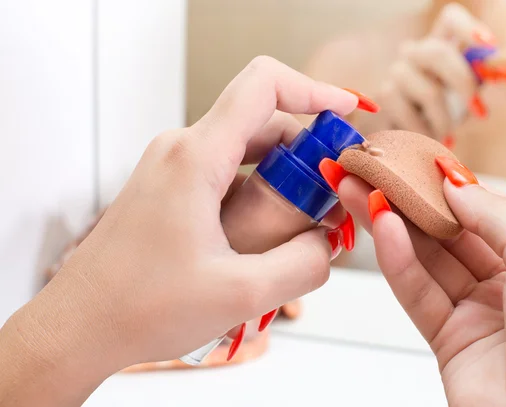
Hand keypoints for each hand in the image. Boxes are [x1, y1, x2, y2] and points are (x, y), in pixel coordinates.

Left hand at [0, 56, 358, 406]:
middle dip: (306, 158)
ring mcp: (174, 168)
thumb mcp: (240, 294)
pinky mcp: (172, 189)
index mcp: (196, 157)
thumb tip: (329, 244)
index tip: (347, 113)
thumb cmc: (138, 308)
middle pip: (263, 123)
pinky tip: (264, 240)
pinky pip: (228, 174)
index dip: (313, 90)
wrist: (80, 326)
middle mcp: (182, 150)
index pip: (263, 85)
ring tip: (297, 232)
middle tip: (327, 206)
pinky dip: (258, 195)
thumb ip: (303, 265)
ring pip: (247, 151)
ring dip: (283, 182)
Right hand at [336, 157, 505, 406]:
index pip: (486, 212)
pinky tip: (381, 229)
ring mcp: (477, 314)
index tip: (414, 160)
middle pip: (447, 233)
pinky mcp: (448, 342)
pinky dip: (396, 261)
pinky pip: (417, 292)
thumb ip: (496, 215)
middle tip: (372, 172)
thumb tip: (456, 184)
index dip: (448, 185)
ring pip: (425, 259)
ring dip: (390, 224)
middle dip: (408, 200)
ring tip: (358, 191)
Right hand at [374, 3, 493, 144]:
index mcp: (440, 46)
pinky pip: (408, 113)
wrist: (402, 139)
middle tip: (478, 111)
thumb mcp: (464, 97)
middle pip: (437, 52)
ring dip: (443, 119)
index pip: (450, 19)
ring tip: (447, 134)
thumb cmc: (439, 115)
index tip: (490, 46)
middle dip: (463, 83)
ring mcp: (397, 72)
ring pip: (428, 91)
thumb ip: (481, 82)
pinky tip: (427, 138)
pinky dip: (423, 130)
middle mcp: (416, 53)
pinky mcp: (385, 95)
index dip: (468, 27)